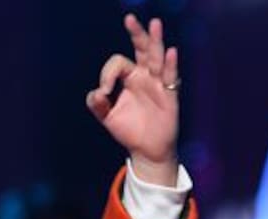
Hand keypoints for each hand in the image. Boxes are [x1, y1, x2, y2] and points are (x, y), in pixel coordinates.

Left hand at [86, 14, 180, 185]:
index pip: (117, 63)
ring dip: (156, 41)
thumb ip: (97, 103)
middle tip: (129, 19)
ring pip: (157, 57)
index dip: (107, 74)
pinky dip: (170, 64)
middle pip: (141, 49)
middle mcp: (144, 75)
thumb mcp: (107, 117)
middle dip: (136, 33)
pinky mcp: (169, 95)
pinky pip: (170, 77)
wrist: (146, 150)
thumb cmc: (129, 130)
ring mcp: (158, 83)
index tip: (104, 92)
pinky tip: (170, 52)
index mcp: (129, 77)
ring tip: (155, 24)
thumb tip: (98, 92)